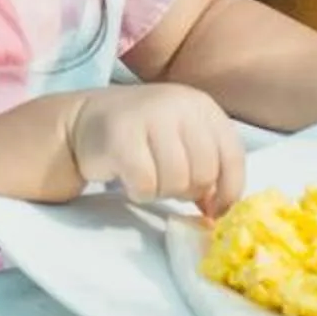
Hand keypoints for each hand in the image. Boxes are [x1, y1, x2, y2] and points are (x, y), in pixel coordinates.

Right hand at [68, 84, 246, 217]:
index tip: (215, 209)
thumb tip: (220, 210)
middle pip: (204, 172)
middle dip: (188, 191)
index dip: (229, 190)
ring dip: (161, 192)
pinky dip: (139, 193)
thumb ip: (206, 166)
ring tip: (147, 178)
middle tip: (167, 185)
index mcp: (202, 106)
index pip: (232, 155)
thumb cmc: (141, 136)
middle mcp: (180, 105)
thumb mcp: (181, 140)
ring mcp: (150, 117)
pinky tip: (128, 179)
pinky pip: (145, 185)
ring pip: (176, 182)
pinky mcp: (121, 137)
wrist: (84, 121)